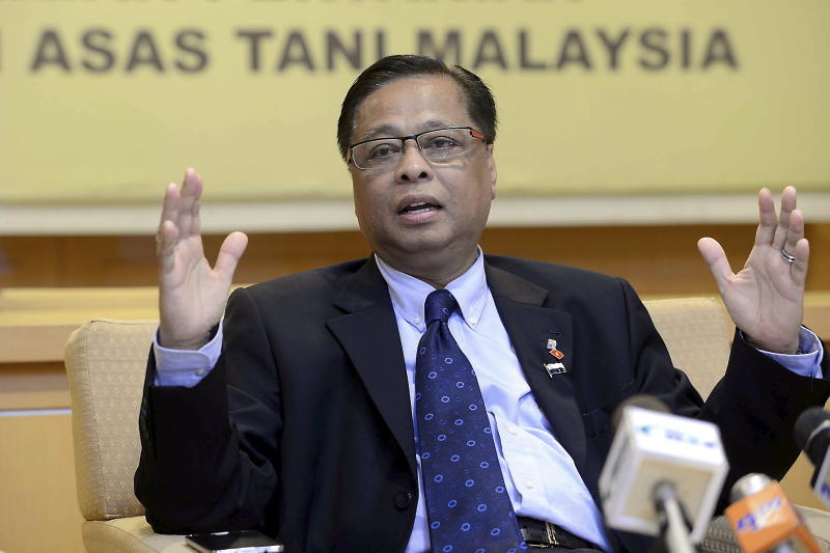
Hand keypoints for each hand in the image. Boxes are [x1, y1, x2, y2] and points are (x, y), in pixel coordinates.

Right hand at [157, 169, 247, 349]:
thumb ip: (229, 255)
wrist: (193, 334)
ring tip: (172, 189)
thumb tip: (241, 233)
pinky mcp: (168, 280)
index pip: (192, 218)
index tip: (196, 176)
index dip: (194, 198)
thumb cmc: (202, 306)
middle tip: (189, 174)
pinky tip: (168, 226)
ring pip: (169, 233)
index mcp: (192, 249)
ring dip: (170, 211)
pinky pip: (165, 259)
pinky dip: (167, 242)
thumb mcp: (223, 277)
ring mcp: (172, 264)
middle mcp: (179, 252)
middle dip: (184, 196)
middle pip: (181, 218)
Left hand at [697, 187, 807, 353]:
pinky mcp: (794, 287)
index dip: (765, 211)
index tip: (763, 192)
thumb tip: (702, 239)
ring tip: (796, 212)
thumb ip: (717, 262)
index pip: (764, 228)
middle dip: (785, 211)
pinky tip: (801, 243)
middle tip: (789, 190)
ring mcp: (786, 272)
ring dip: (795, 229)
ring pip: (793, 245)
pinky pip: (799, 269)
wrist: (762, 334)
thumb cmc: (747, 309)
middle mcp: (775, 260)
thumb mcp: (727, 284)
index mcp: (759, 256)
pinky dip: (800, 256)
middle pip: (782, 231)